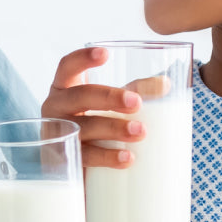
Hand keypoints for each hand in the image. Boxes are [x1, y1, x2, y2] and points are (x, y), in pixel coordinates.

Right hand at [40, 46, 144, 168]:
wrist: (78, 168)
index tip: (106, 54)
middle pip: (79, 97)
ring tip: (140, 132)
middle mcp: (56, 108)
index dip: (82, 59)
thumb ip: (135, 91)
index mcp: (64, 88)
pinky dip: (108, 156)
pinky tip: (128, 157)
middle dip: (108, 97)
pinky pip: (86, 157)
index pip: (67, 67)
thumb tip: (165, 85)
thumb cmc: (95, 125)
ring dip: (113, 128)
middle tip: (136, 102)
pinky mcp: (66, 161)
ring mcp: (59, 135)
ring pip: (84, 128)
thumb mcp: (110, 104)